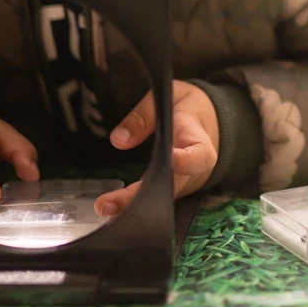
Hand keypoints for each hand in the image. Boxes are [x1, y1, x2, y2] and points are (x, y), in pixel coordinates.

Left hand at [96, 81, 218, 215]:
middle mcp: (192, 170)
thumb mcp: (170, 98)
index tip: (170, 158)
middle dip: (140, 195)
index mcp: (198, 141)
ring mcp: (180, 182)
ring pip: (158, 199)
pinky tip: (109, 208)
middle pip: (170, 187)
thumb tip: (118, 140)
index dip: (186, 161)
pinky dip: (130, 204)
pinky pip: (152, 199)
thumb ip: (144, 116)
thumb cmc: (186, 108)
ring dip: (130, 205)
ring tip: (104, 208)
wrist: (203, 123)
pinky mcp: (168, 189)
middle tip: (110, 203)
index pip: (199, 156)